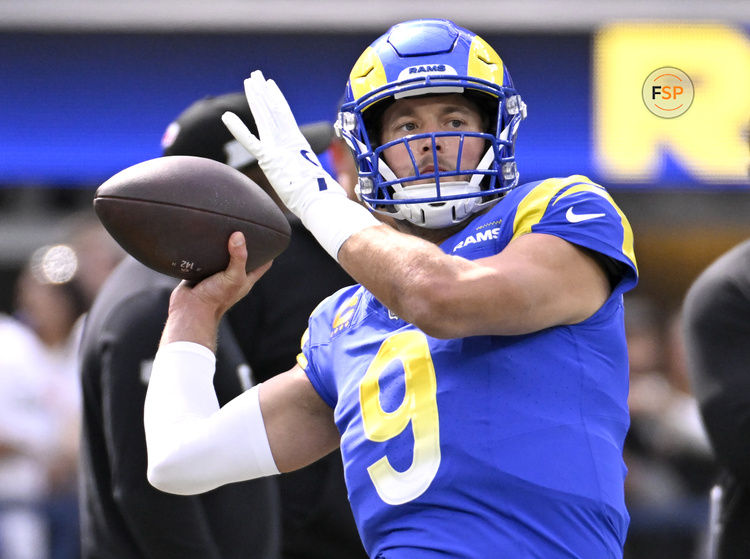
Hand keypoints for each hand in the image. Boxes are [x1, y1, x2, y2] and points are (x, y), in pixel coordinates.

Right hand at [161, 232, 270, 349]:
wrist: (190, 309)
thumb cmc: (215, 298)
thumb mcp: (233, 277)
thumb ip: (238, 257)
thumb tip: (239, 235)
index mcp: (246, 279)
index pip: (263, 264)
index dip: (268, 252)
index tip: (270, 237)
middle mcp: (233, 276)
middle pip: (243, 257)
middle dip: (245, 244)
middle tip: (245, 227)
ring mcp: (217, 274)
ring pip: (223, 256)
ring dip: (223, 245)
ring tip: (225, 227)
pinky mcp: (201, 272)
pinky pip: (205, 258)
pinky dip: (206, 249)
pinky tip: (205, 237)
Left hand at [223, 70, 379, 260]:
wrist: (321, 201)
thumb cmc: (321, 196)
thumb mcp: (313, 180)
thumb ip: (308, 175)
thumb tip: (318, 182)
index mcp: (298, 144)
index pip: (285, 116)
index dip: (276, 100)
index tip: (269, 87)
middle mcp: (289, 141)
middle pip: (273, 111)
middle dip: (263, 92)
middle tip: (255, 76)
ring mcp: (279, 148)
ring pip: (265, 117)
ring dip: (256, 98)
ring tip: (248, 81)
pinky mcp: (270, 160)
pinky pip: (250, 142)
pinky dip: (238, 129)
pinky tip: (226, 117)